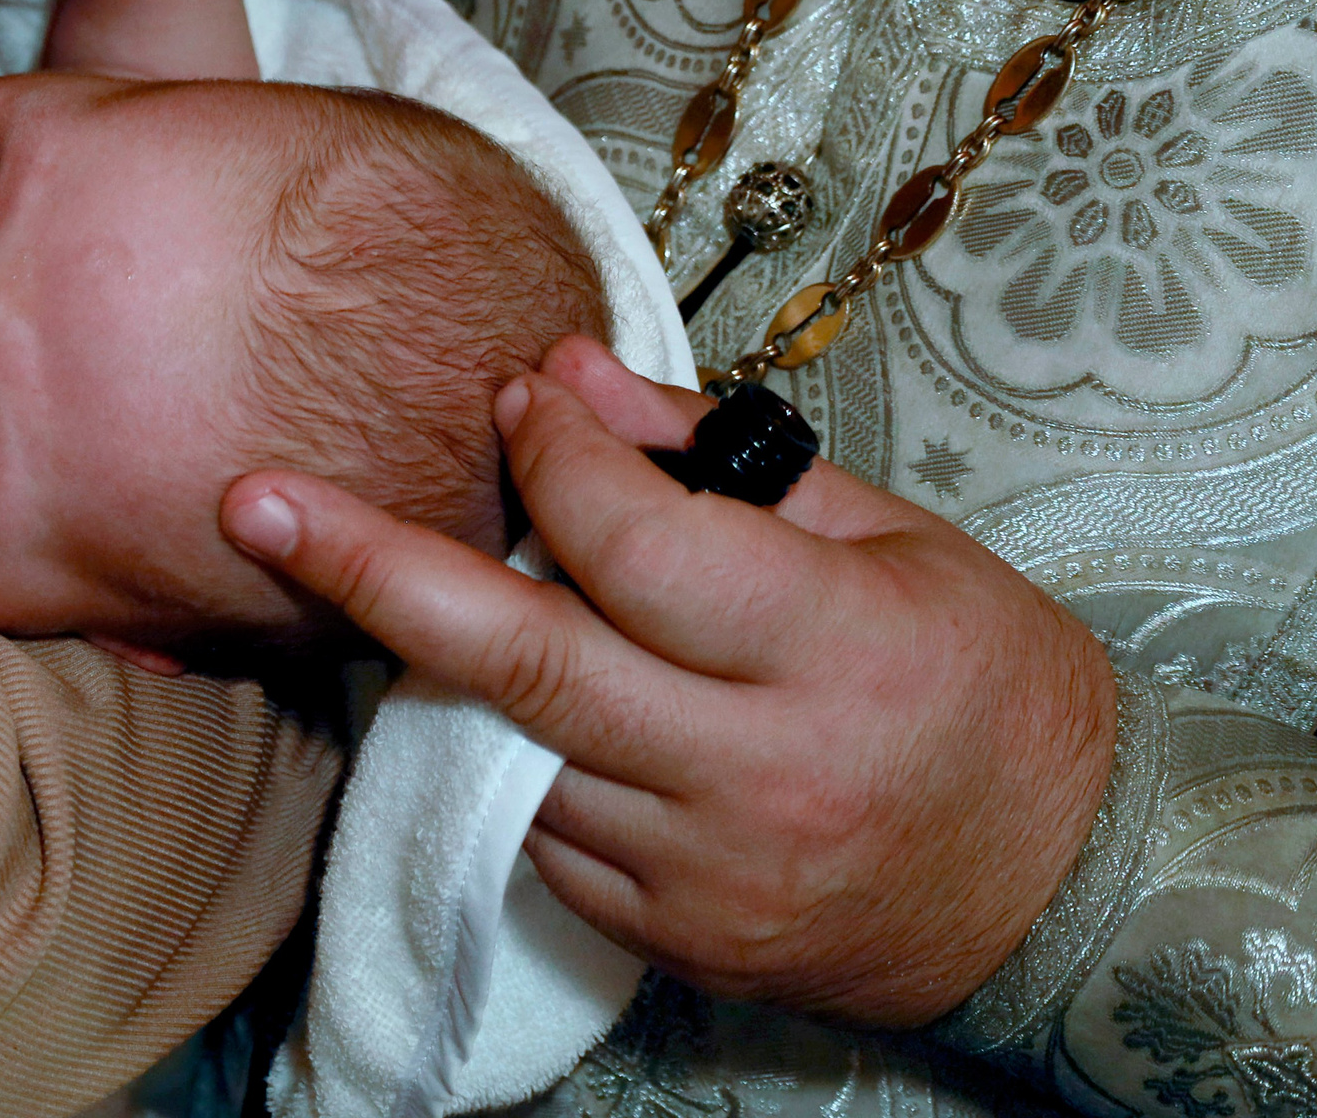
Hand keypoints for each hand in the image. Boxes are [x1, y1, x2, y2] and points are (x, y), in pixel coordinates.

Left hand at [218, 336, 1116, 1027]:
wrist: (1064, 895)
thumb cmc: (989, 689)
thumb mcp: (892, 537)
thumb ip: (716, 461)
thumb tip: (567, 374)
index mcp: (839, 651)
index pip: (639, 544)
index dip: (555, 456)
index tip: (514, 396)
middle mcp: (761, 773)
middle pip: (525, 661)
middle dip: (368, 570)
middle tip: (252, 500)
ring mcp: (706, 873)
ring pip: (511, 753)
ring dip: (434, 658)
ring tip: (378, 576)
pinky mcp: (672, 941)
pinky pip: (538, 834)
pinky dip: (503, 755)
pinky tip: (510, 696)